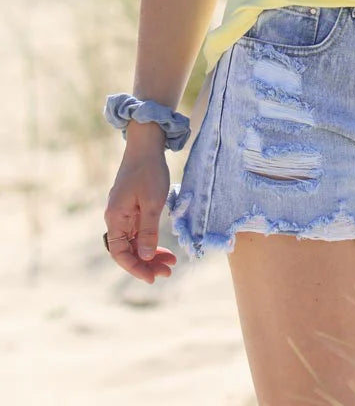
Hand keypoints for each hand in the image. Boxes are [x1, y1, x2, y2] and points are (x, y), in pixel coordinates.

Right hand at [104, 146, 177, 282]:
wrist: (146, 144)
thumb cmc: (149, 171)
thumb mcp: (153, 203)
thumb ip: (149, 231)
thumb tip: (146, 257)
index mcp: (115, 218)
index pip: (120, 253)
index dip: (135, 268)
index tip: (152, 278)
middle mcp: (116, 218)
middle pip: (128, 250)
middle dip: (147, 263)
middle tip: (168, 272)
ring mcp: (123, 213)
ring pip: (135, 242)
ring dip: (151, 254)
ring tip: (171, 263)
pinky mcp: (132, 207)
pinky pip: (139, 231)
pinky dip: (151, 240)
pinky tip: (165, 248)